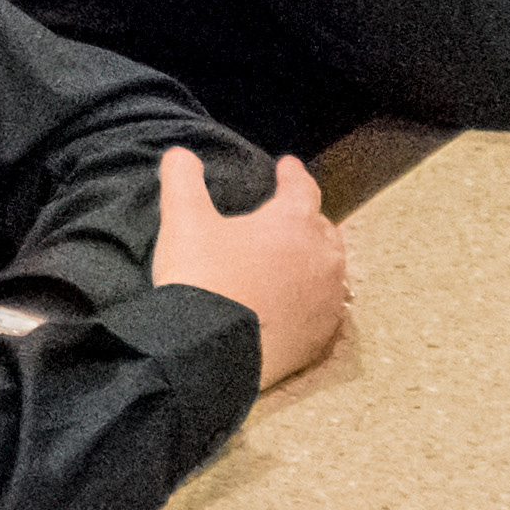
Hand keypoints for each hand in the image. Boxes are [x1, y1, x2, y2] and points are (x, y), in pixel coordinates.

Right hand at [146, 147, 347, 384]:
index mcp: (293, 223)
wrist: (210, 355)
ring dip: (314, 258)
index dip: (293, 174)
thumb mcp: (183, 221)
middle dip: (307, 218)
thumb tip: (179, 154)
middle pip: (323, 228)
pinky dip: (313, 298)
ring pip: (330, 269)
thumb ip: (183, 180)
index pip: (302, 187)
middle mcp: (321, 259)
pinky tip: (297, 302)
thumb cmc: (203, 279)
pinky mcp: (319, 338)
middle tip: (289, 216)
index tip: (286, 167)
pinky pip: (324, 309)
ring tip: (296, 258)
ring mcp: (325, 302)